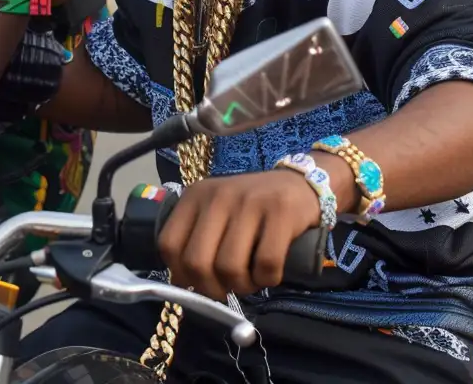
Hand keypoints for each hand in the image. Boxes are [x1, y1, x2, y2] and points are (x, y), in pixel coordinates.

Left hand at [157, 167, 326, 299]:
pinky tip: (270, 272)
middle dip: (211, 288)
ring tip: (251, 279)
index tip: (199, 280)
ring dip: (242, 286)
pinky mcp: (282, 210)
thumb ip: (196, 242)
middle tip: (227, 287)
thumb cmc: (252, 209)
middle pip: (197, 262)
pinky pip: (266, 263)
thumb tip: (183, 285)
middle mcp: (220, 195)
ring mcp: (252, 200)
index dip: (181, 274)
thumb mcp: (217, 215)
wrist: (303, 183)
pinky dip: (267, 279)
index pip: (169, 246)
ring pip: (230, 267)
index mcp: (197, 195)